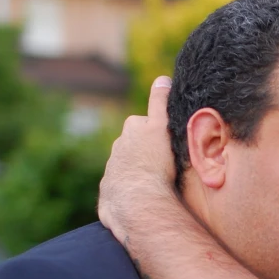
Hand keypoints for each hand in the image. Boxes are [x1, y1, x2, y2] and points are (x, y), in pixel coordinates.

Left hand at [98, 76, 176, 242]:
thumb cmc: (154, 163)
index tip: (169, 146)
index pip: (147, 124)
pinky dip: (132, 190)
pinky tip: (144, 197)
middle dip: (147, 152)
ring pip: (129, 167)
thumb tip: (162, 78)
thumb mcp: (161, 127)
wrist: (138, 200)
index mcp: (131, 130)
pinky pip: (123, 188)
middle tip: (165, 165)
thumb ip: (160, 102)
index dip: (160, 134)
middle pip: (136, 145)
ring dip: (140, 172)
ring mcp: (112, 170)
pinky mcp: (109, 191)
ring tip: (156, 184)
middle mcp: (118, 147)